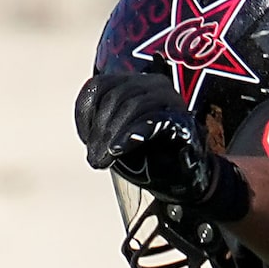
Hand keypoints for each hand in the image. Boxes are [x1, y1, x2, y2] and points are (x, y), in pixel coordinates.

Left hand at [74, 73, 246, 217]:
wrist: (183, 184)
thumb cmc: (148, 159)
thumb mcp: (115, 138)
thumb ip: (101, 123)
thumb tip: (88, 123)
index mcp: (136, 83)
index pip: (100, 85)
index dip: (85, 111)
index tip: (84, 139)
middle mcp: (155, 84)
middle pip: (115, 95)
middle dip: (99, 129)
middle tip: (94, 157)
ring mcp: (172, 100)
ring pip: (132, 104)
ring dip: (112, 135)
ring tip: (104, 159)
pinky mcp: (184, 120)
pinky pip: (154, 120)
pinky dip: (132, 135)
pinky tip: (117, 149)